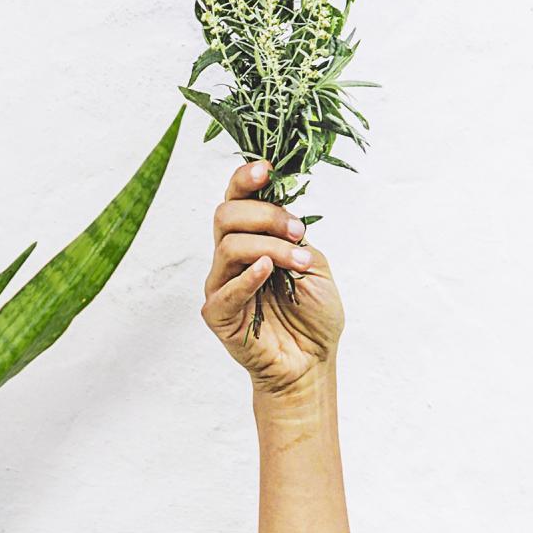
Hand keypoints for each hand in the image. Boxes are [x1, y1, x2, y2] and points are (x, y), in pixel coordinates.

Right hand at [201, 162, 344, 399]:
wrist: (312, 362)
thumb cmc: (313, 316)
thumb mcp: (314, 265)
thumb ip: (294, 238)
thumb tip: (283, 215)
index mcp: (252, 239)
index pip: (236, 199)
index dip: (245, 179)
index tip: (267, 170)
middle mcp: (230, 258)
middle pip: (226, 215)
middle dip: (266, 215)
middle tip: (298, 232)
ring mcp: (221, 285)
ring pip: (229, 246)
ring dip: (270, 247)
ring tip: (299, 263)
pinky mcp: (218, 315)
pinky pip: (225, 290)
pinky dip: (247, 277)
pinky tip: (268, 271)